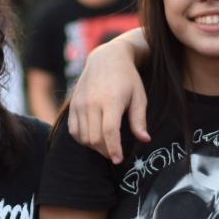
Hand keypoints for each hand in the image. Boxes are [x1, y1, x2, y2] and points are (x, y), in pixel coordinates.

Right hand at [66, 40, 147, 163]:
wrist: (106, 58)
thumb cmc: (127, 78)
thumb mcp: (139, 97)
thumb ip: (139, 120)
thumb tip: (145, 140)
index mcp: (111, 101)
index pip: (109, 132)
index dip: (114, 149)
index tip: (118, 160)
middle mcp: (92, 103)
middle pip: (94, 138)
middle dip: (105, 151)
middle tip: (115, 154)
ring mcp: (80, 104)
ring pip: (83, 137)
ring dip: (94, 147)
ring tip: (106, 146)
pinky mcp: (73, 105)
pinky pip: (74, 130)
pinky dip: (82, 139)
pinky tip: (93, 138)